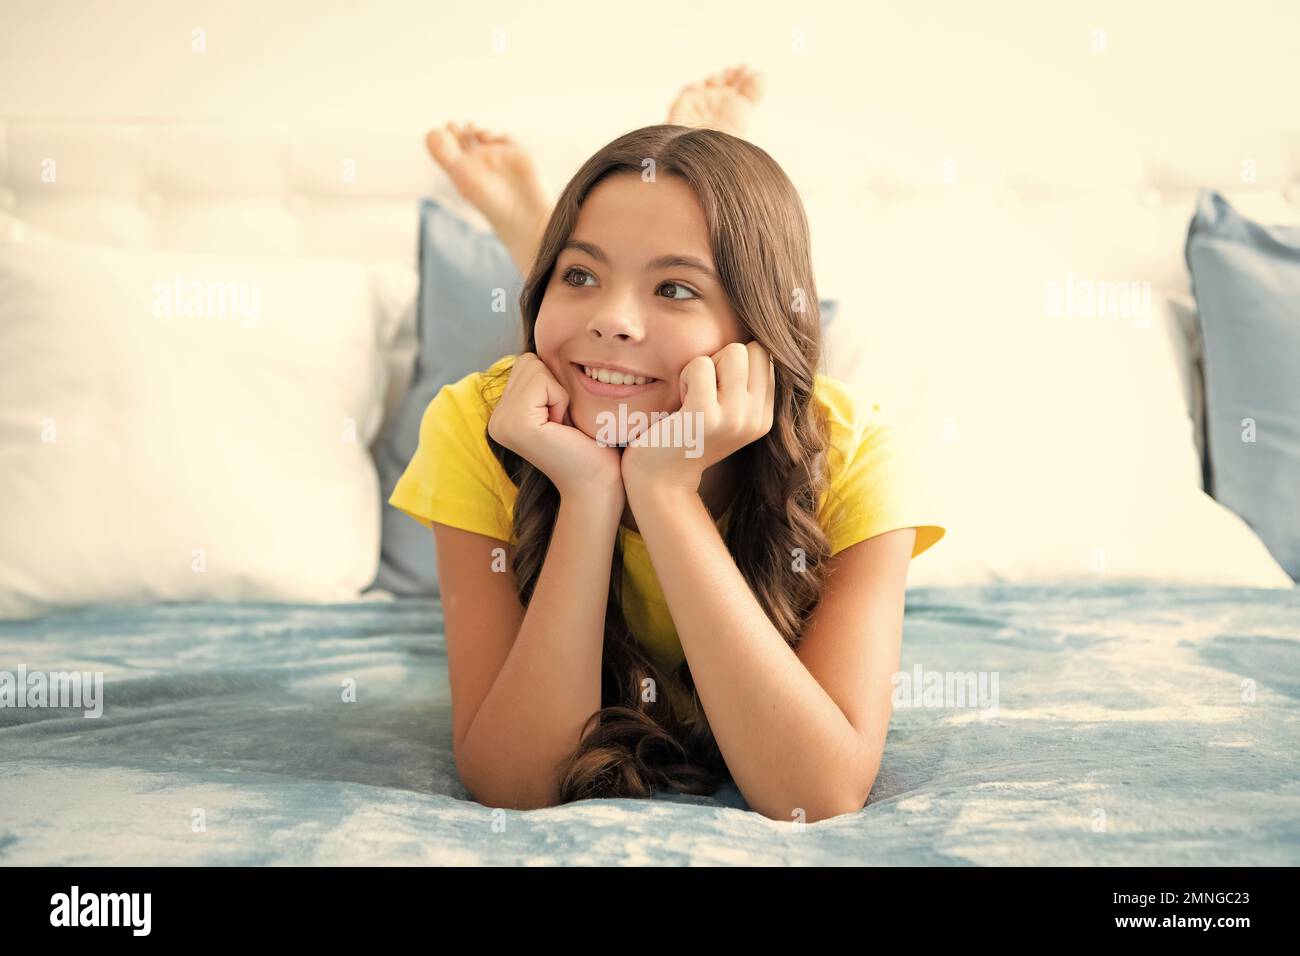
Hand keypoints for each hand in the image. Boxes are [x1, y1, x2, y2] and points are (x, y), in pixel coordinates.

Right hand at [487, 353, 624, 501]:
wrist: (599, 481)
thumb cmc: (593, 443)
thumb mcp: (564, 403)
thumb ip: (548, 379)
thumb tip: (549, 336)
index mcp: (504, 414)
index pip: (528, 362)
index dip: (555, 384)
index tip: (563, 419)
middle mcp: (495, 419)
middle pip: (529, 361)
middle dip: (556, 386)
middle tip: (564, 423)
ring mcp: (500, 423)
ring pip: (535, 367)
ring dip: (559, 393)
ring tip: (563, 426)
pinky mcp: (514, 424)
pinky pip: (542, 380)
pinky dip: (560, 399)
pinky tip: (562, 428)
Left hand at [621, 341, 775, 497]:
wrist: (660, 480)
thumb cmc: (684, 436)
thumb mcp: (724, 413)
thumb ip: (741, 385)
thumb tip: (751, 341)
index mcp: (764, 417)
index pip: (764, 357)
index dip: (733, 364)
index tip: (714, 392)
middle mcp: (756, 419)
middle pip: (753, 349)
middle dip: (722, 360)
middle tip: (701, 392)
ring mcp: (735, 418)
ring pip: (734, 351)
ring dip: (705, 366)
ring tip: (691, 396)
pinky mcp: (707, 416)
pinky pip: (701, 364)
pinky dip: (685, 376)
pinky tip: (680, 403)